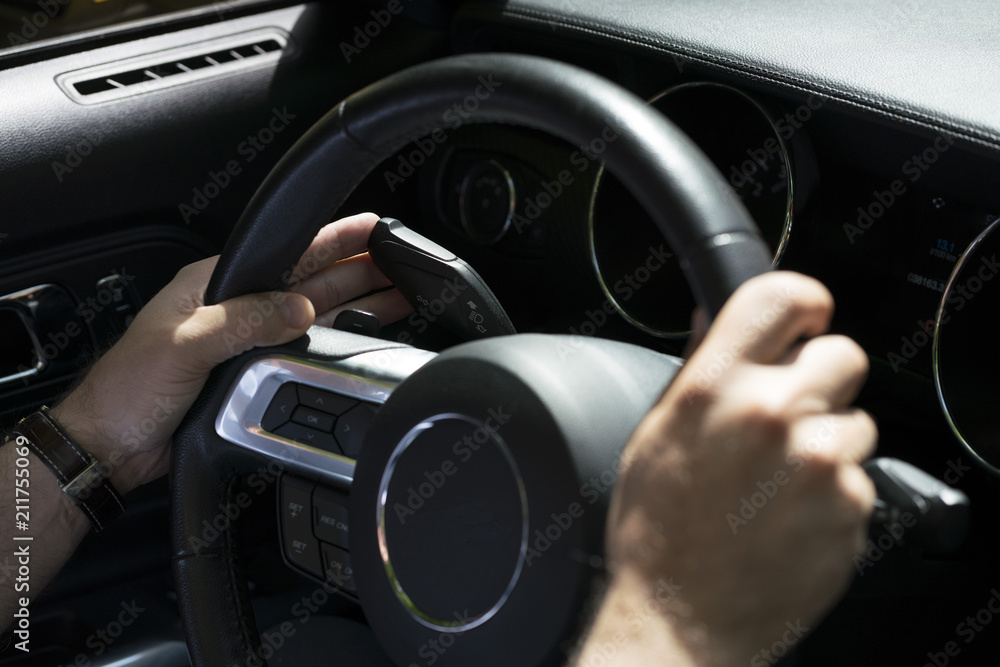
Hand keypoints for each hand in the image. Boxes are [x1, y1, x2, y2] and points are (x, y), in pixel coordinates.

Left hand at [51, 212, 410, 494]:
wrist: (108, 447)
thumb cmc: (124, 391)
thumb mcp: (184, 346)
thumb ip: (243, 322)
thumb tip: (298, 310)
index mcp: (213, 284)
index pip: (285, 252)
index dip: (331, 239)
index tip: (370, 229)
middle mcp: (234, 307)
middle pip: (309, 280)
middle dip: (357, 269)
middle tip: (400, 261)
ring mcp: (245, 340)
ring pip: (312, 313)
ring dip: (355, 303)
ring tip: (397, 294)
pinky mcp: (250, 372)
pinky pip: (303, 348)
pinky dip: (336, 339)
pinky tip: (360, 335)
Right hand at [580, 271, 875, 665]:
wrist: (680, 618)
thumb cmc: (656, 532)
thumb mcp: (655, 435)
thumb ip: (695, 368)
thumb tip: (714, 317)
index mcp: (714, 387)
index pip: (785, 296)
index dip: (802, 304)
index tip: (803, 321)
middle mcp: (772, 415)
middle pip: (842, 355)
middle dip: (821, 378)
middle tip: (787, 415)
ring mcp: (819, 463)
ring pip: (857, 422)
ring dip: (828, 442)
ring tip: (779, 481)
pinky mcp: (852, 508)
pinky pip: (860, 478)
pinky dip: (836, 493)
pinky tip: (791, 515)